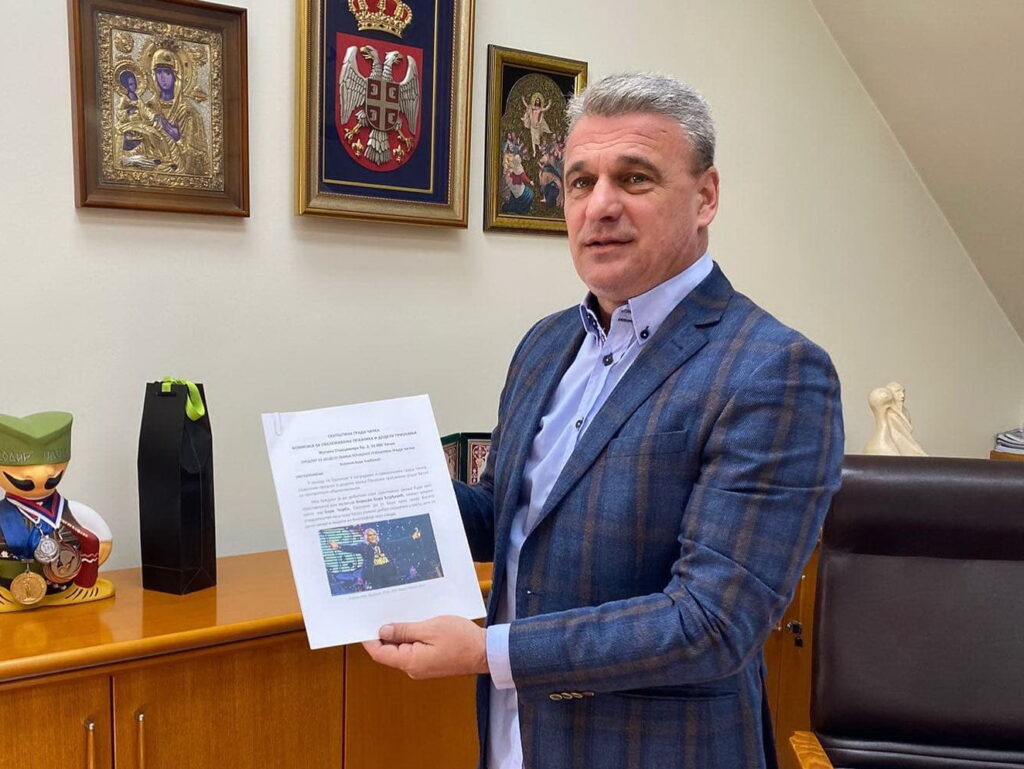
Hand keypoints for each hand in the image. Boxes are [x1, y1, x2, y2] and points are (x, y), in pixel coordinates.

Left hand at [362, 615, 487, 679]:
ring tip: (398, 612)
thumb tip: (383, 631)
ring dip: (399, 633)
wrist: (485, 652)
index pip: (379, 653)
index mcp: (410, 662)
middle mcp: (413, 668)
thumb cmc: (461, 639)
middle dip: (384, 632)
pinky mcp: (430, 662)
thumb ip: (404, 631)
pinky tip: (414, 622)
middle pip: (389, 651)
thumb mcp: (430, 628)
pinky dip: (410, 636)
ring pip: (402, 649)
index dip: (369, 638)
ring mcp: (422, 666)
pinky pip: (414, 649)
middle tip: (380, 611)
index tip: (363, 623)